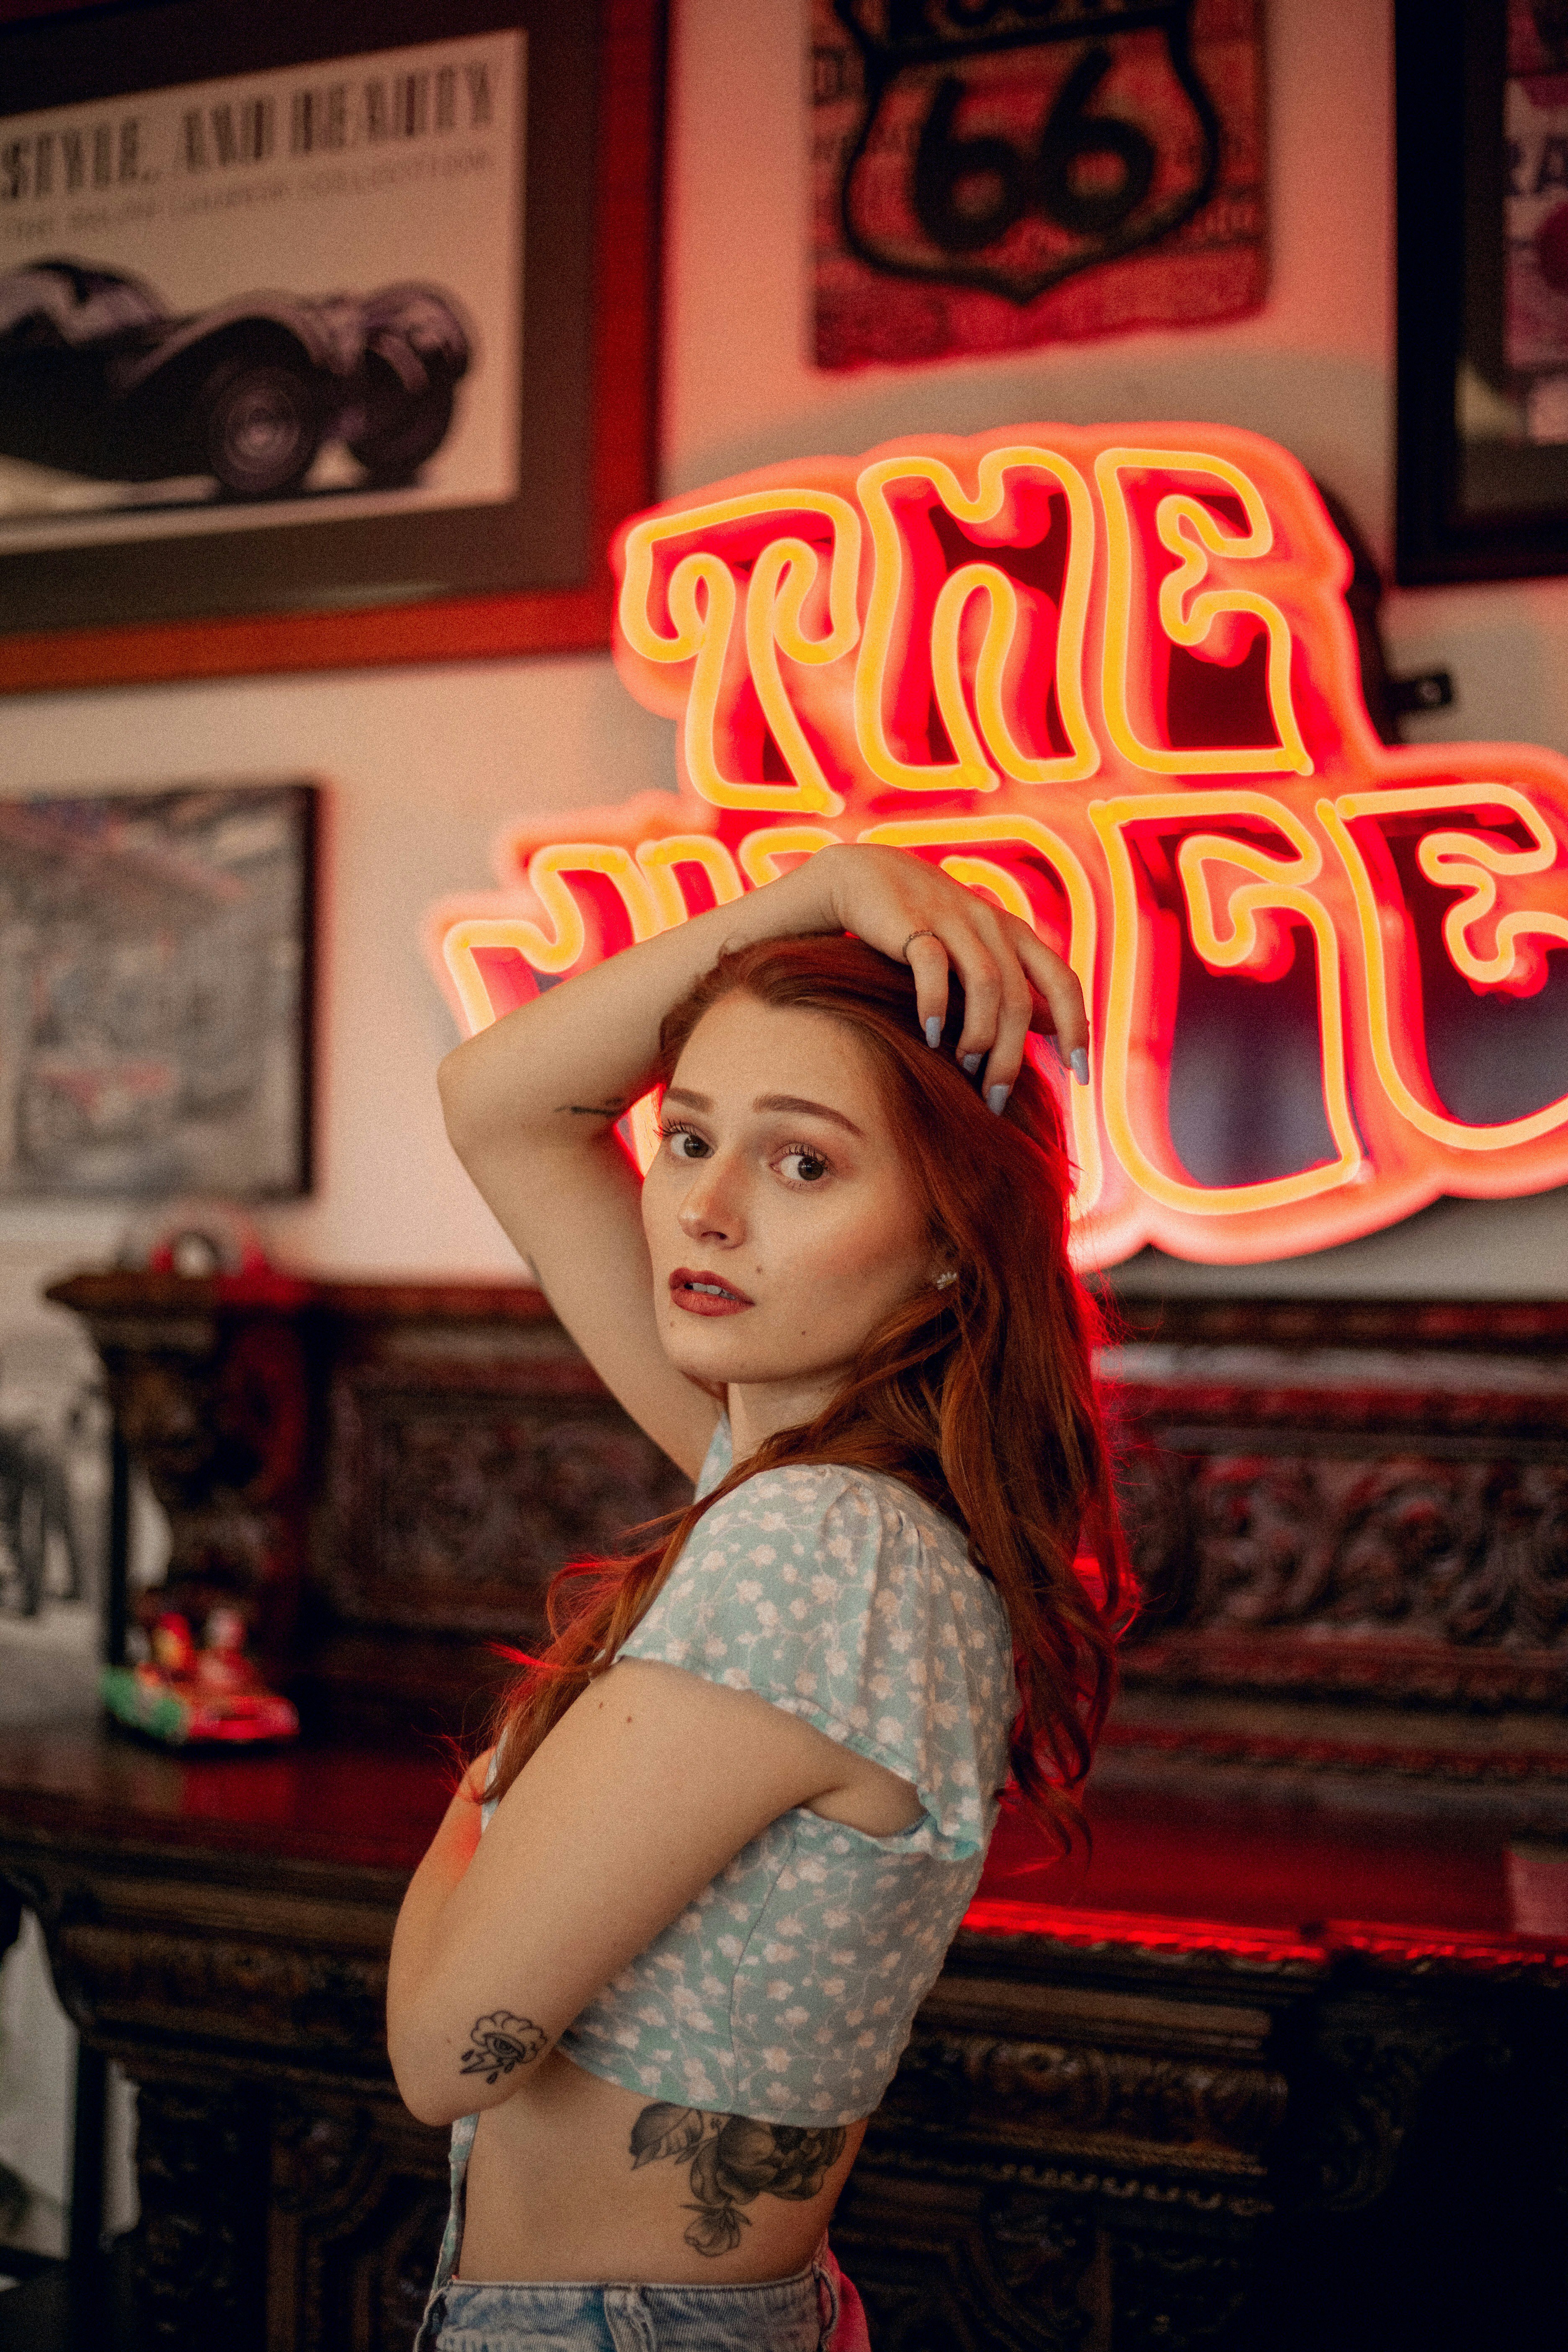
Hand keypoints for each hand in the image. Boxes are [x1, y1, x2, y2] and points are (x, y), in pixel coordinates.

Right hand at [811, 845, 1088, 1108]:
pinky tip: (928, 1033)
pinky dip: (935, 1003)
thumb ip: (1017, 986)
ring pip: (986, 984)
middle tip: (996, 1098)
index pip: (1063, 982)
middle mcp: (993, 925)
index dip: (1076, 1028)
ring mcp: (955, 921)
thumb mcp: (981, 952)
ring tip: (964, 1065)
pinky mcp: (913, 921)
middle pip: (1020, 999)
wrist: (866, 877)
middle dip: (1012, 1056)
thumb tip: (1055, 1027)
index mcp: (1016, 935)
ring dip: (978, 1034)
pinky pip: (932, 966)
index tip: (1081, 1074)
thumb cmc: (927, 926)